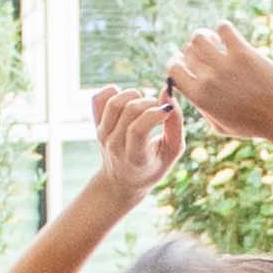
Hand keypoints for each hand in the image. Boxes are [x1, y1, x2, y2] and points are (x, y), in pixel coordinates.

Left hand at [79, 82, 182, 201]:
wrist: (121, 181)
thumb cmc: (153, 166)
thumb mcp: (171, 152)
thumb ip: (175, 125)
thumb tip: (168, 93)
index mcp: (135, 158)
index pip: (138, 129)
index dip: (155, 114)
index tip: (167, 109)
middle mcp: (115, 146)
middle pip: (128, 111)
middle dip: (149, 102)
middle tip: (158, 108)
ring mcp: (103, 134)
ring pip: (113, 102)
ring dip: (133, 95)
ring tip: (143, 104)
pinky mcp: (96, 124)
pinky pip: (98, 99)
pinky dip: (113, 92)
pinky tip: (126, 101)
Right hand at [165, 23, 272, 144]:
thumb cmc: (252, 125)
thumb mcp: (219, 126)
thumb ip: (201, 107)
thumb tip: (191, 87)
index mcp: (199, 97)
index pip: (173, 69)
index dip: (178, 63)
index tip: (188, 63)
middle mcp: (208, 79)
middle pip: (187, 51)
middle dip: (195, 51)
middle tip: (210, 56)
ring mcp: (225, 65)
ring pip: (200, 36)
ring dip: (206, 37)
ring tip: (218, 45)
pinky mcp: (243, 53)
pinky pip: (224, 28)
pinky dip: (224, 29)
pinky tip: (231, 39)